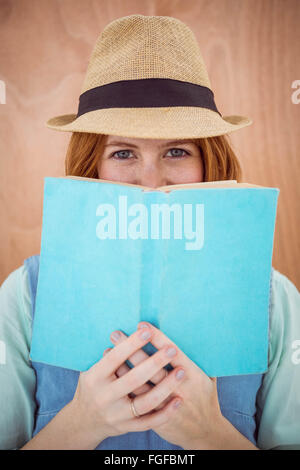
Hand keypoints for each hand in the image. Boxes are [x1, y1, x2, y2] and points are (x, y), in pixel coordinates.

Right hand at [70, 324, 183, 445]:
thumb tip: (127, 332)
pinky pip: (149, 422)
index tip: (148, 331)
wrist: (84, 421)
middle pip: (134, 379)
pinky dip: (165, 413)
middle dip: (155, 363)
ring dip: (166, 387)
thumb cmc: (93, 386)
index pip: (114, 358)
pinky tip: (179, 400)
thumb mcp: (92, 370)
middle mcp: (104, 397)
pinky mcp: (126, 427)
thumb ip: (109, 356)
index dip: (131, 344)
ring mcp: (116, 415)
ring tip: (181, 372)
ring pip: (145, 402)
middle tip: (171, 349)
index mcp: (94, 378)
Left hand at [109, 322, 256, 449]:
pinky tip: (112, 371)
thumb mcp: (209, 378)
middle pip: (150, 367)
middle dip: (132, 349)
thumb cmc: (206, 399)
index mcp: (194, 377)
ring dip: (123, 365)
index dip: (157, 338)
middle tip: (117, 333)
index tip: (143, 325)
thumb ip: (201, 360)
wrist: (204, 433)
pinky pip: (134, 398)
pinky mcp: (154, 417)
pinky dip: (122, 383)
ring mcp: (164, 405)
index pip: (173, 353)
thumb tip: (196, 334)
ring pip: (139, 384)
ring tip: (109, 348)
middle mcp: (178, 391)